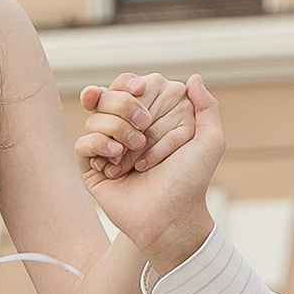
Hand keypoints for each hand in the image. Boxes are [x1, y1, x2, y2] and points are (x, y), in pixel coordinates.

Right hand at [82, 75, 226, 275]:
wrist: (170, 215)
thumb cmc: (191, 180)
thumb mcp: (210, 141)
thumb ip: (207, 106)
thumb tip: (192, 77)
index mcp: (150, 117)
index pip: (130, 84)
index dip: (132, 85)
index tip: (141, 92)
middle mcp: (126, 128)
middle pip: (108, 95)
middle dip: (125, 107)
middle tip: (144, 128)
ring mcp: (107, 146)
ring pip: (94, 117)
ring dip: (117, 130)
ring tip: (134, 153)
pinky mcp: (92, 166)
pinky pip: (83, 142)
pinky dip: (100, 146)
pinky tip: (116, 163)